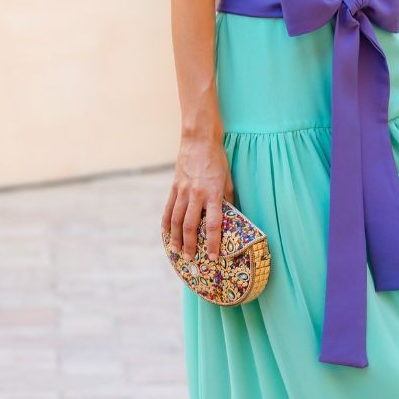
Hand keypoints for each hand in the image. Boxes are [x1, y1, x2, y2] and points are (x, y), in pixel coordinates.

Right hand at [162, 134, 235, 260]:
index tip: (214, 256)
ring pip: (176, 220)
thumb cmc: (217, 158)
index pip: (213, 224)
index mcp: (213, 193)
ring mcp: (183, 191)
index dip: (213, 242)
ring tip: (177, 251)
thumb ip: (228, 197)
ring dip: (176, 238)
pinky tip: (166, 234)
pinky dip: (166, 223)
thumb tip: (232, 215)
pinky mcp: (174, 186)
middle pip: (190, 226)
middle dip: (191, 245)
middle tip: (191, 259)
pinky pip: (168, 208)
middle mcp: (196, 194)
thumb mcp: (228, 177)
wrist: (199, 139)